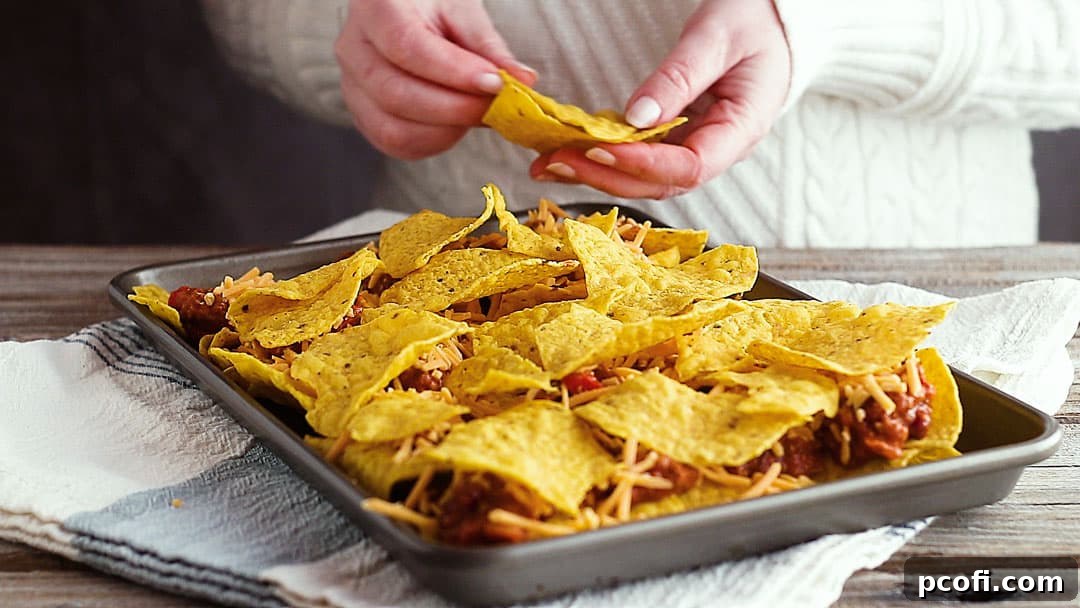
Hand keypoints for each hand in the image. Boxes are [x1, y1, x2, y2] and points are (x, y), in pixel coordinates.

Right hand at [336, 0, 535, 159]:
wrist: (406, 14)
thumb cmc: (433, 7)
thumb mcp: (463, 13)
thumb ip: (489, 48)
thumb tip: (523, 82)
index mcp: (375, 8)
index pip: (407, 47)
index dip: (453, 72)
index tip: (495, 83)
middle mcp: (353, 49)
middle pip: (396, 94)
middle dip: (455, 109)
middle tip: (496, 107)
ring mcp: (351, 86)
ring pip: (392, 129)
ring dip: (445, 132)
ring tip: (477, 114)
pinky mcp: (362, 115)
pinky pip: (393, 144)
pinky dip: (432, 144)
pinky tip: (456, 126)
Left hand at [529, 0, 790, 198]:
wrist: (775, 20)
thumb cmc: (757, 21)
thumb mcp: (718, 37)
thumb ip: (680, 77)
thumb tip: (636, 118)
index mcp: (742, 129)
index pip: (690, 167)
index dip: (643, 165)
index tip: (600, 148)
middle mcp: (719, 148)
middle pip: (660, 181)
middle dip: (606, 175)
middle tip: (558, 160)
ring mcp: (697, 145)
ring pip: (644, 176)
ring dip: (596, 173)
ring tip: (548, 164)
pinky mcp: (678, 137)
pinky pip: (639, 156)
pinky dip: (603, 157)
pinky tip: (568, 152)